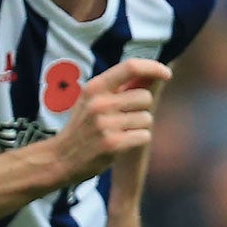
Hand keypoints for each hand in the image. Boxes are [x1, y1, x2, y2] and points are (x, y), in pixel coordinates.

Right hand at [51, 58, 170, 185]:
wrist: (60, 159)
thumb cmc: (83, 127)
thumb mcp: (93, 100)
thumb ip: (120, 87)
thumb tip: (152, 74)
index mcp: (95, 87)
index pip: (131, 67)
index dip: (154, 68)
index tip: (166, 73)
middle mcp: (99, 103)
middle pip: (144, 97)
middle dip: (143, 108)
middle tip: (125, 119)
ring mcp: (105, 124)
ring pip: (147, 118)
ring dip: (140, 126)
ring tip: (121, 132)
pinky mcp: (113, 144)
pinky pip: (144, 136)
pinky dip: (139, 140)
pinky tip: (123, 144)